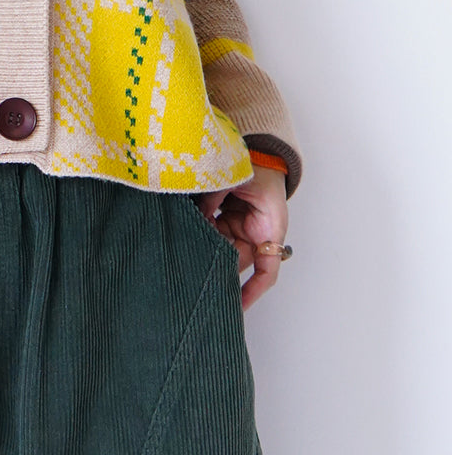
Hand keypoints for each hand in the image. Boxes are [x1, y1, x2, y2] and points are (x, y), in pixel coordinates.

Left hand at [196, 165, 288, 309]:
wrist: (258, 148)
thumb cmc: (258, 165)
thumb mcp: (238, 181)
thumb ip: (216, 199)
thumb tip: (195, 216)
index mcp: (269, 229)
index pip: (266, 272)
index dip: (252, 291)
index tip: (237, 306)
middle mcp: (254, 233)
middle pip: (234, 260)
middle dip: (216, 266)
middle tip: (195, 278)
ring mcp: (239, 226)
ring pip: (219, 246)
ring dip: (204, 246)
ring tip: (186, 250)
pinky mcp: (227, 218)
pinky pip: (213, 231)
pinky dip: (201, 231)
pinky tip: (186, 231)